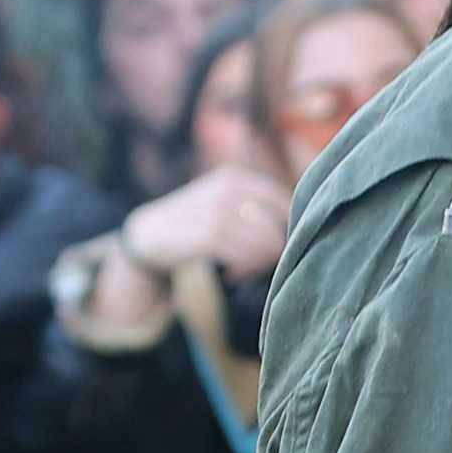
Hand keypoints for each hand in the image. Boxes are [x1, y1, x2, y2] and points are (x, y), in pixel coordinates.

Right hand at [121, 164, 292, 284]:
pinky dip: (244, 271)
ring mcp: (218, 210)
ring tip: (244, 270)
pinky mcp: (208, 234)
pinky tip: (232, 274)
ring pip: (265, 245)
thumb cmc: (196, 222)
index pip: (284, 204)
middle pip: (277, 228)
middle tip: (257, 266)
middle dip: (272, 253)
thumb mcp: (224, 202)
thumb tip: (303, 229)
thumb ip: (257, 209)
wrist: (148, 234)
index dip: (289, 230)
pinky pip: (246, 257)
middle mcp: (229, 188)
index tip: (279, 248)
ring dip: (258, 265)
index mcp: (237, 177)